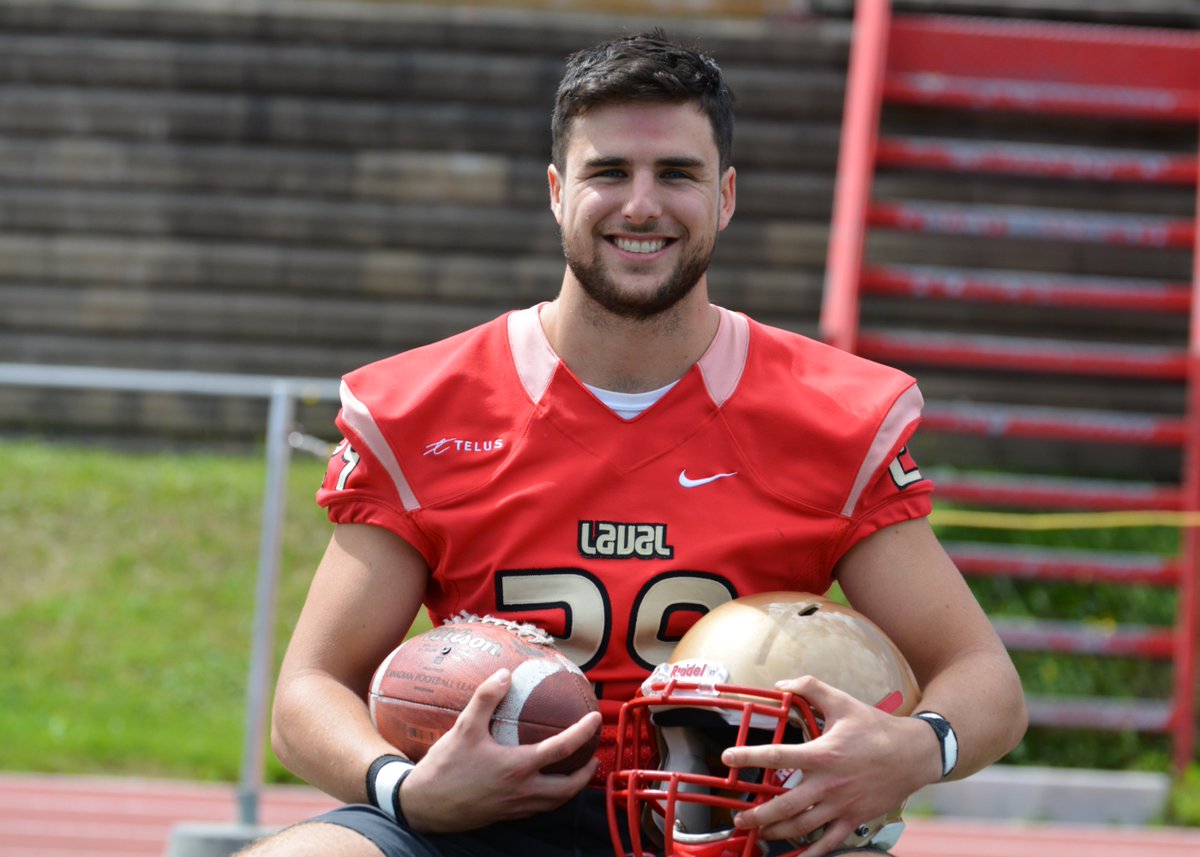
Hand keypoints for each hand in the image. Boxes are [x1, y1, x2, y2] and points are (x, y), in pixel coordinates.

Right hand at [397, 668, 601, 832]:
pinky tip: (543, 786)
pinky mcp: (505, 816)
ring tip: (577, 773)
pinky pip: (538, 809)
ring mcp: (515, 807)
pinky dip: (550, 798)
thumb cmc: (445, 768)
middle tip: (594, 757)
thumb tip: (506, 674)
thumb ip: (486, 699)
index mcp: (517, 768)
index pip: (562, 749)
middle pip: (568, 788)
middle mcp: (522, 791)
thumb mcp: (463, 728)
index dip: (583, 732)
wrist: (423, 807)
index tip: (596, 719)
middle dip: (586, 773)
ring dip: (571, 789)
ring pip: (554, 803)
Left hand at [719, 676, 935, 856]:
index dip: (749, 757)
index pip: (777, 756)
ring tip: (758, 834)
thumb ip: (810, 688)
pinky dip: (812, 853)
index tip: (727, 759)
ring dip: (777, 833)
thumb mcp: (842, 702)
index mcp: (823, 753)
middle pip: (785, 804)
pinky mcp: (855, 819)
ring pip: (802, 826)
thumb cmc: (876, 728)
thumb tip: (781, 683)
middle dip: (758, 813)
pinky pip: (829, 842)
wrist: (914, 755)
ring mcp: (842, 805)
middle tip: (739, 816)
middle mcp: (829, 783)